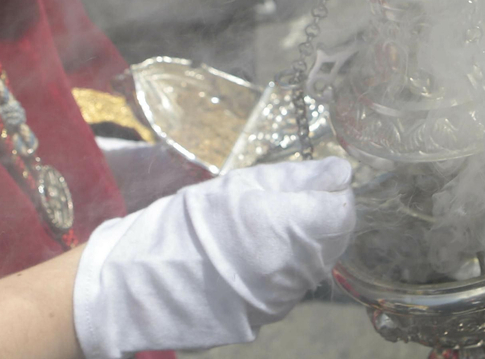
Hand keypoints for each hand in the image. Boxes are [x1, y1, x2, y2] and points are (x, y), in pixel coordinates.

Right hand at [72, 156, 355, 358]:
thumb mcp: (237, 185)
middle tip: (293, 198)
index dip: (335, 192)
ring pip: (318, 262)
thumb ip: (294, 178)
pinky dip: (290, 264)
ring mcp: (282, 297)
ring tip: (272, 224)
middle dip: (322, 216)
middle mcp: (289, 269)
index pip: (341, 212)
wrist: (144, 284)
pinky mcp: (271, 314)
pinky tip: (263, 251)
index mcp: (281, 229)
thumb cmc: (186, 226)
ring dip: (308, 241)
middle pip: (335, 239)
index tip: (320, 182)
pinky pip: (297, 283)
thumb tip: (341, 170)